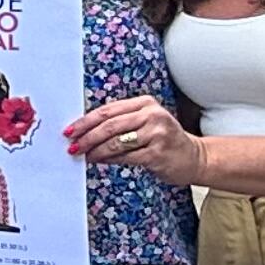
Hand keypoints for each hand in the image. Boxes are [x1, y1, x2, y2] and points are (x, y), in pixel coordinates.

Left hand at [69, 96, 201, 186]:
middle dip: (86, 137)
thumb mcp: (144, 122)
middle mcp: (152, 115)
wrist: (194, 157)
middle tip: (72, 146)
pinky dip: (109, 159)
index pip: (107, 111)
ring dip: (95, 150)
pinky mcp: (158, 153)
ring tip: (84, 155)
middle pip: (109, 125)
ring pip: (115, 142)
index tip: (70, 131)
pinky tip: (99, 161)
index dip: (85, 121)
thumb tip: (84, 131)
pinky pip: (125, 157)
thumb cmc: (163, 140)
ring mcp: (157, 134)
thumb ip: (119, 122)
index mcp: (145, 103)